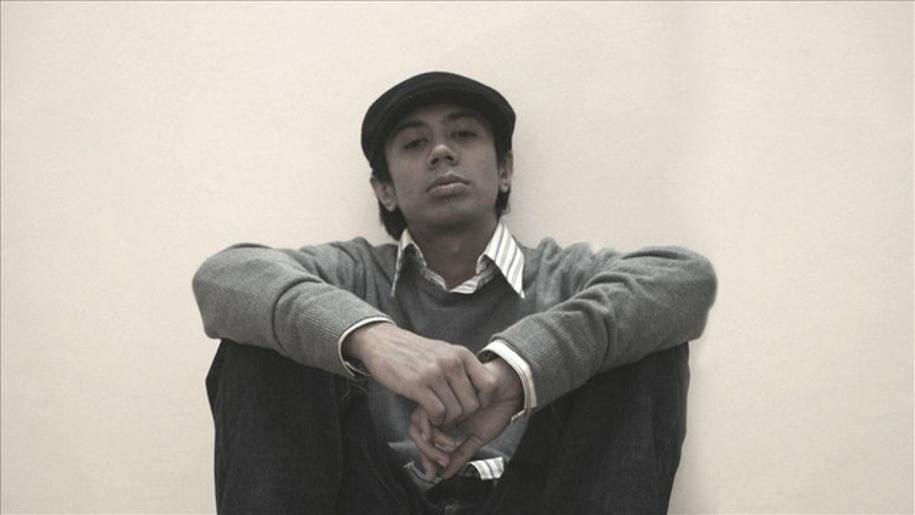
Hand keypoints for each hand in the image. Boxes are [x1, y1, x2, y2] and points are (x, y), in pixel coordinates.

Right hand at [343, 322, 493, 425]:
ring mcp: (434, 373)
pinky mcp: (417, 384)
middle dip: (462, 416)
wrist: (382, 342)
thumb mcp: (444, 351)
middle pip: (471, 404)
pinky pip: (437, 412)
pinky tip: (429, 415)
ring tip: (438, 416)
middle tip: (451, 416)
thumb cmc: (414, 351)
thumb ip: (461, 367)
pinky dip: (435, 420)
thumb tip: (480, 391)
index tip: (470, 405)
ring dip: (447, 420)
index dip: (483, 400)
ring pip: (455, 411)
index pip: (489, 384)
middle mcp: (451, 362)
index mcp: (461, 354)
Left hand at [409, 358, 522, 479]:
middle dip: (426, 450)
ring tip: (450, 448)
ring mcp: (442, 395)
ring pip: (421, 418)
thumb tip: (443, 476)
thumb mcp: (478, 439)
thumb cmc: (496, 409)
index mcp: (443, 418)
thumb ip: (460, 455)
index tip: (433, 473)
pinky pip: (433, 406)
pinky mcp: (448, 385)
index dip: (425, 456)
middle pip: (416, 428)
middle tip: (441, 462)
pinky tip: (451, 433)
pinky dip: (437, 423)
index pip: (422, 437)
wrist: (513, 389)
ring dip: (433, 439)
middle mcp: (439, 406)